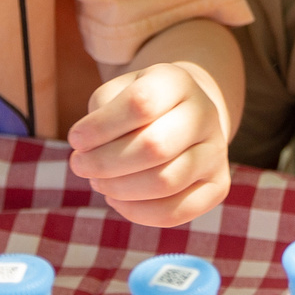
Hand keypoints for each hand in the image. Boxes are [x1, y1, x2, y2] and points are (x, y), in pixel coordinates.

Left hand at [67, 63, 231, 226]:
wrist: (183, 116)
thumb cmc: (139, 105)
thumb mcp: (118, 92)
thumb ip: (101, 112)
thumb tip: (90, 153)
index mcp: (178, 82)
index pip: (140, 102)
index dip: (100, 126)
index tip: (75, 139)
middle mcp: (206, 114)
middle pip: (155, 146)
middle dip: (105, 163)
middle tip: (80, 166)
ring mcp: (217, 152)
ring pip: (165, 182)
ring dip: (118, 189)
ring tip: (98, 182)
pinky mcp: (219, 186)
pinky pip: (176, 212)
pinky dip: (137, 212)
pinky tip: (117, 199)